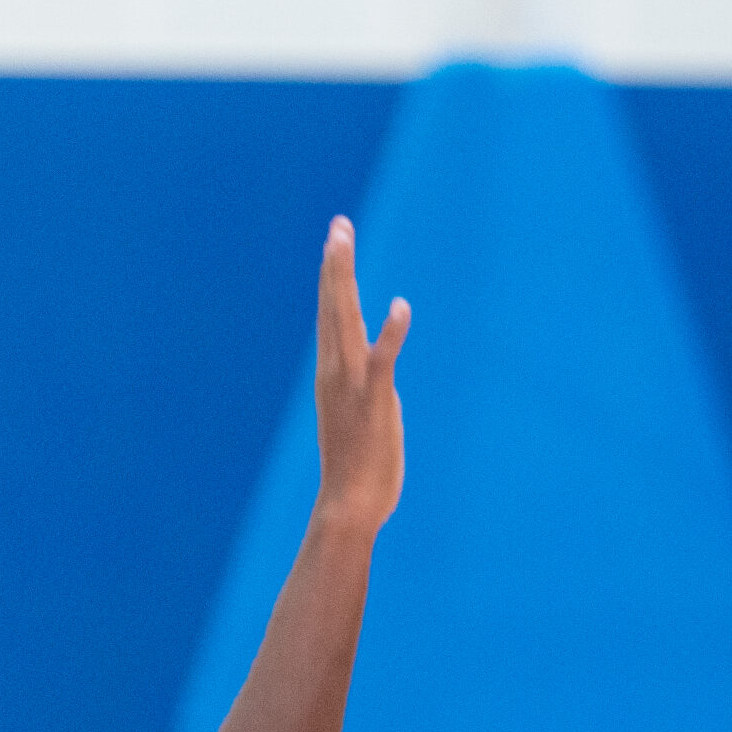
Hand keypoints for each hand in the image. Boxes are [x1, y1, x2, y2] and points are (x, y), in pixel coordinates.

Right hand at [313, 215, 409, 530]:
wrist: (350, 506)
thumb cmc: (358, 471)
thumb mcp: (364, 420)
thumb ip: (371, 391)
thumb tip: (383, 377)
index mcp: (331, 375)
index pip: (331, 317)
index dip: (334, 279)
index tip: (336, 243)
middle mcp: (334, 372)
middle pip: (332, 307)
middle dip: (335, 265)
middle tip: (338, 225)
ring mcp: (351, 384)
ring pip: (345, 320)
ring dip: (344, 279)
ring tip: (343, 240)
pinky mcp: (375, 401)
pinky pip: (383, 360)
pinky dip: (392, 333)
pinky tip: (401, 307)